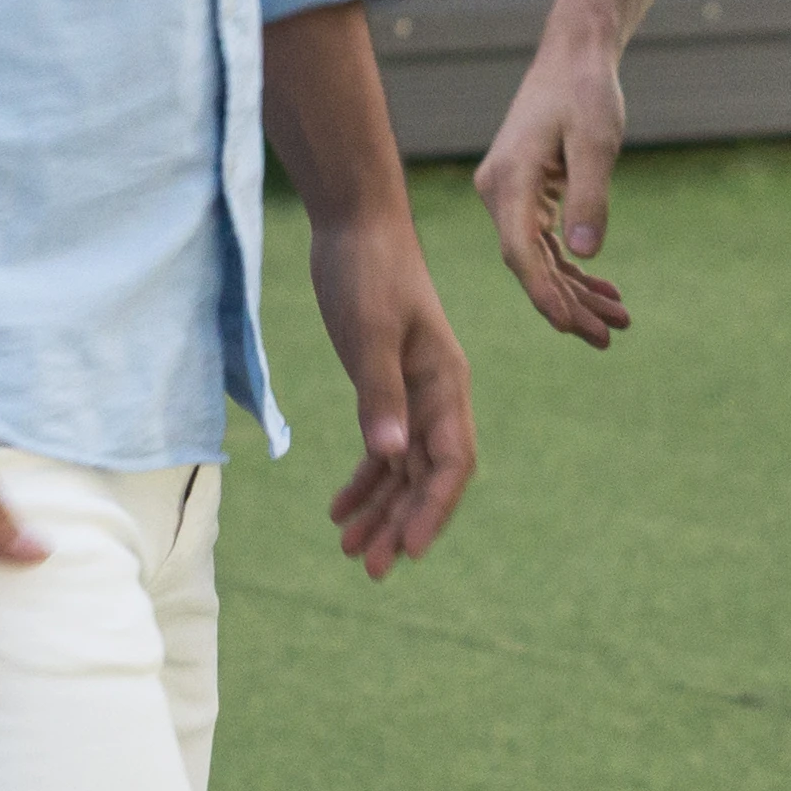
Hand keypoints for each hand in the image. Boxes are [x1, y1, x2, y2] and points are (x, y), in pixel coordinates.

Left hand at [312, 195, 477, 575]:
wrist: (355, 223)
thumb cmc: (367, 270)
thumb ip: (379, 395)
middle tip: (369, 568)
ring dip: (380, 510)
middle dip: (401, 523)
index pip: (451, 462)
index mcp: (446, 384)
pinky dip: (363, 480)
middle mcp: (436, 395)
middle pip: (427, 476)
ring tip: (348, 551)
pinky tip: (339, 510)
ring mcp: (412, 393)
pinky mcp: (384, 386)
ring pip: (402, 469)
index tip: (406, 550)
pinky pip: (381, 447)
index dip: (432, 509)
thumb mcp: (370, 332)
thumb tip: (389, 455)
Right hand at [473, 38, 631, 343]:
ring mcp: (510, 196)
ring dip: (576, 291)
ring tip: (617, 322)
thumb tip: (585, 255)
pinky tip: (604, 291)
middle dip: (569, 304)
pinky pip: (546, 242)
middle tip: (609, 338)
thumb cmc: (586, 92)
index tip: (571, 326)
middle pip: (530, 263)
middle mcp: (499, 192)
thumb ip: (590, 198)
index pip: (521, 252)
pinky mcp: (526, 195)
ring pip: (540, 258)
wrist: (573, 57)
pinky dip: (573, 267)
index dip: (546, 293)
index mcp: (508, 180)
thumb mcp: (597, 142)